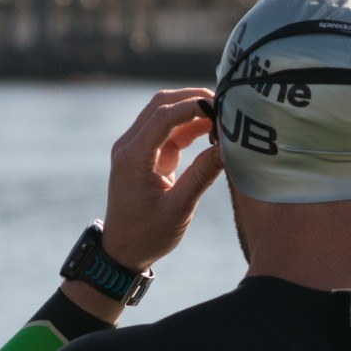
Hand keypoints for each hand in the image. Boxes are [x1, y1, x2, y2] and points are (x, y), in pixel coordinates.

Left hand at [98, 87, 224, 271]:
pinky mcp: (146, 154)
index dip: (192, 106)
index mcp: (133, 158)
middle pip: (161, 105)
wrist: (123, 250)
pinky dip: (190, 126)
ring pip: (165, 113)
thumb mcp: (178, 209)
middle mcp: (130, 146)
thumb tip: (228, 149)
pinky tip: (213, 131)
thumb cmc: (147, 235)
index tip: (220, 106)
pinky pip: (168, 130)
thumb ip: (202, 176)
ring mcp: (137, 148)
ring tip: (223, 117)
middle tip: (226, 106)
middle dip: (193, 100)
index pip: (162, 118)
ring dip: (193, 110)